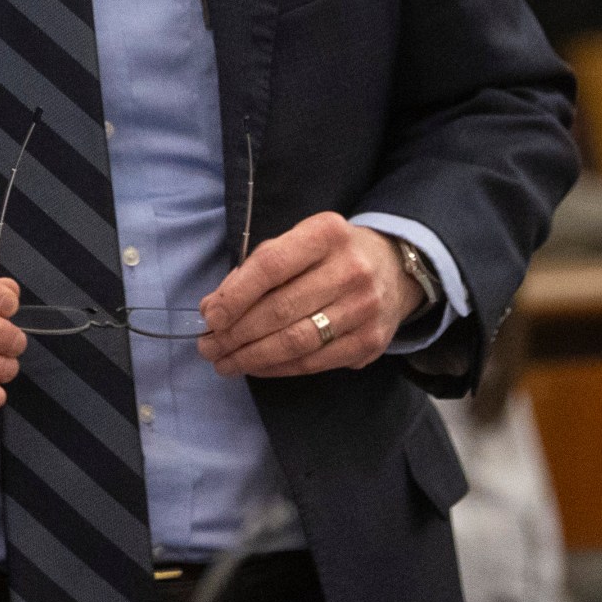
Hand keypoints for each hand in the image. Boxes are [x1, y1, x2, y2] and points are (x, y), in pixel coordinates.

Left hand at [197, 212, 422, 377]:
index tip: (210, 317)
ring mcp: (365, 308)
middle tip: (208, 347)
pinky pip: (313, 362)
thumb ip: (256, 269)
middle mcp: (351, 269)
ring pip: (295, 342)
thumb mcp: (298, 243)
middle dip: (235, 334)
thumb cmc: (331, 255)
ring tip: (225, 362)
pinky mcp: (370, 341)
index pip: (271, 266)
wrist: (394, 268)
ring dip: (251, 357)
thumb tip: (213, 309)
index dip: (235, 295)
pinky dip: (277, 368)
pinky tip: (256, 367)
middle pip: (280, 309)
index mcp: (327, 233)